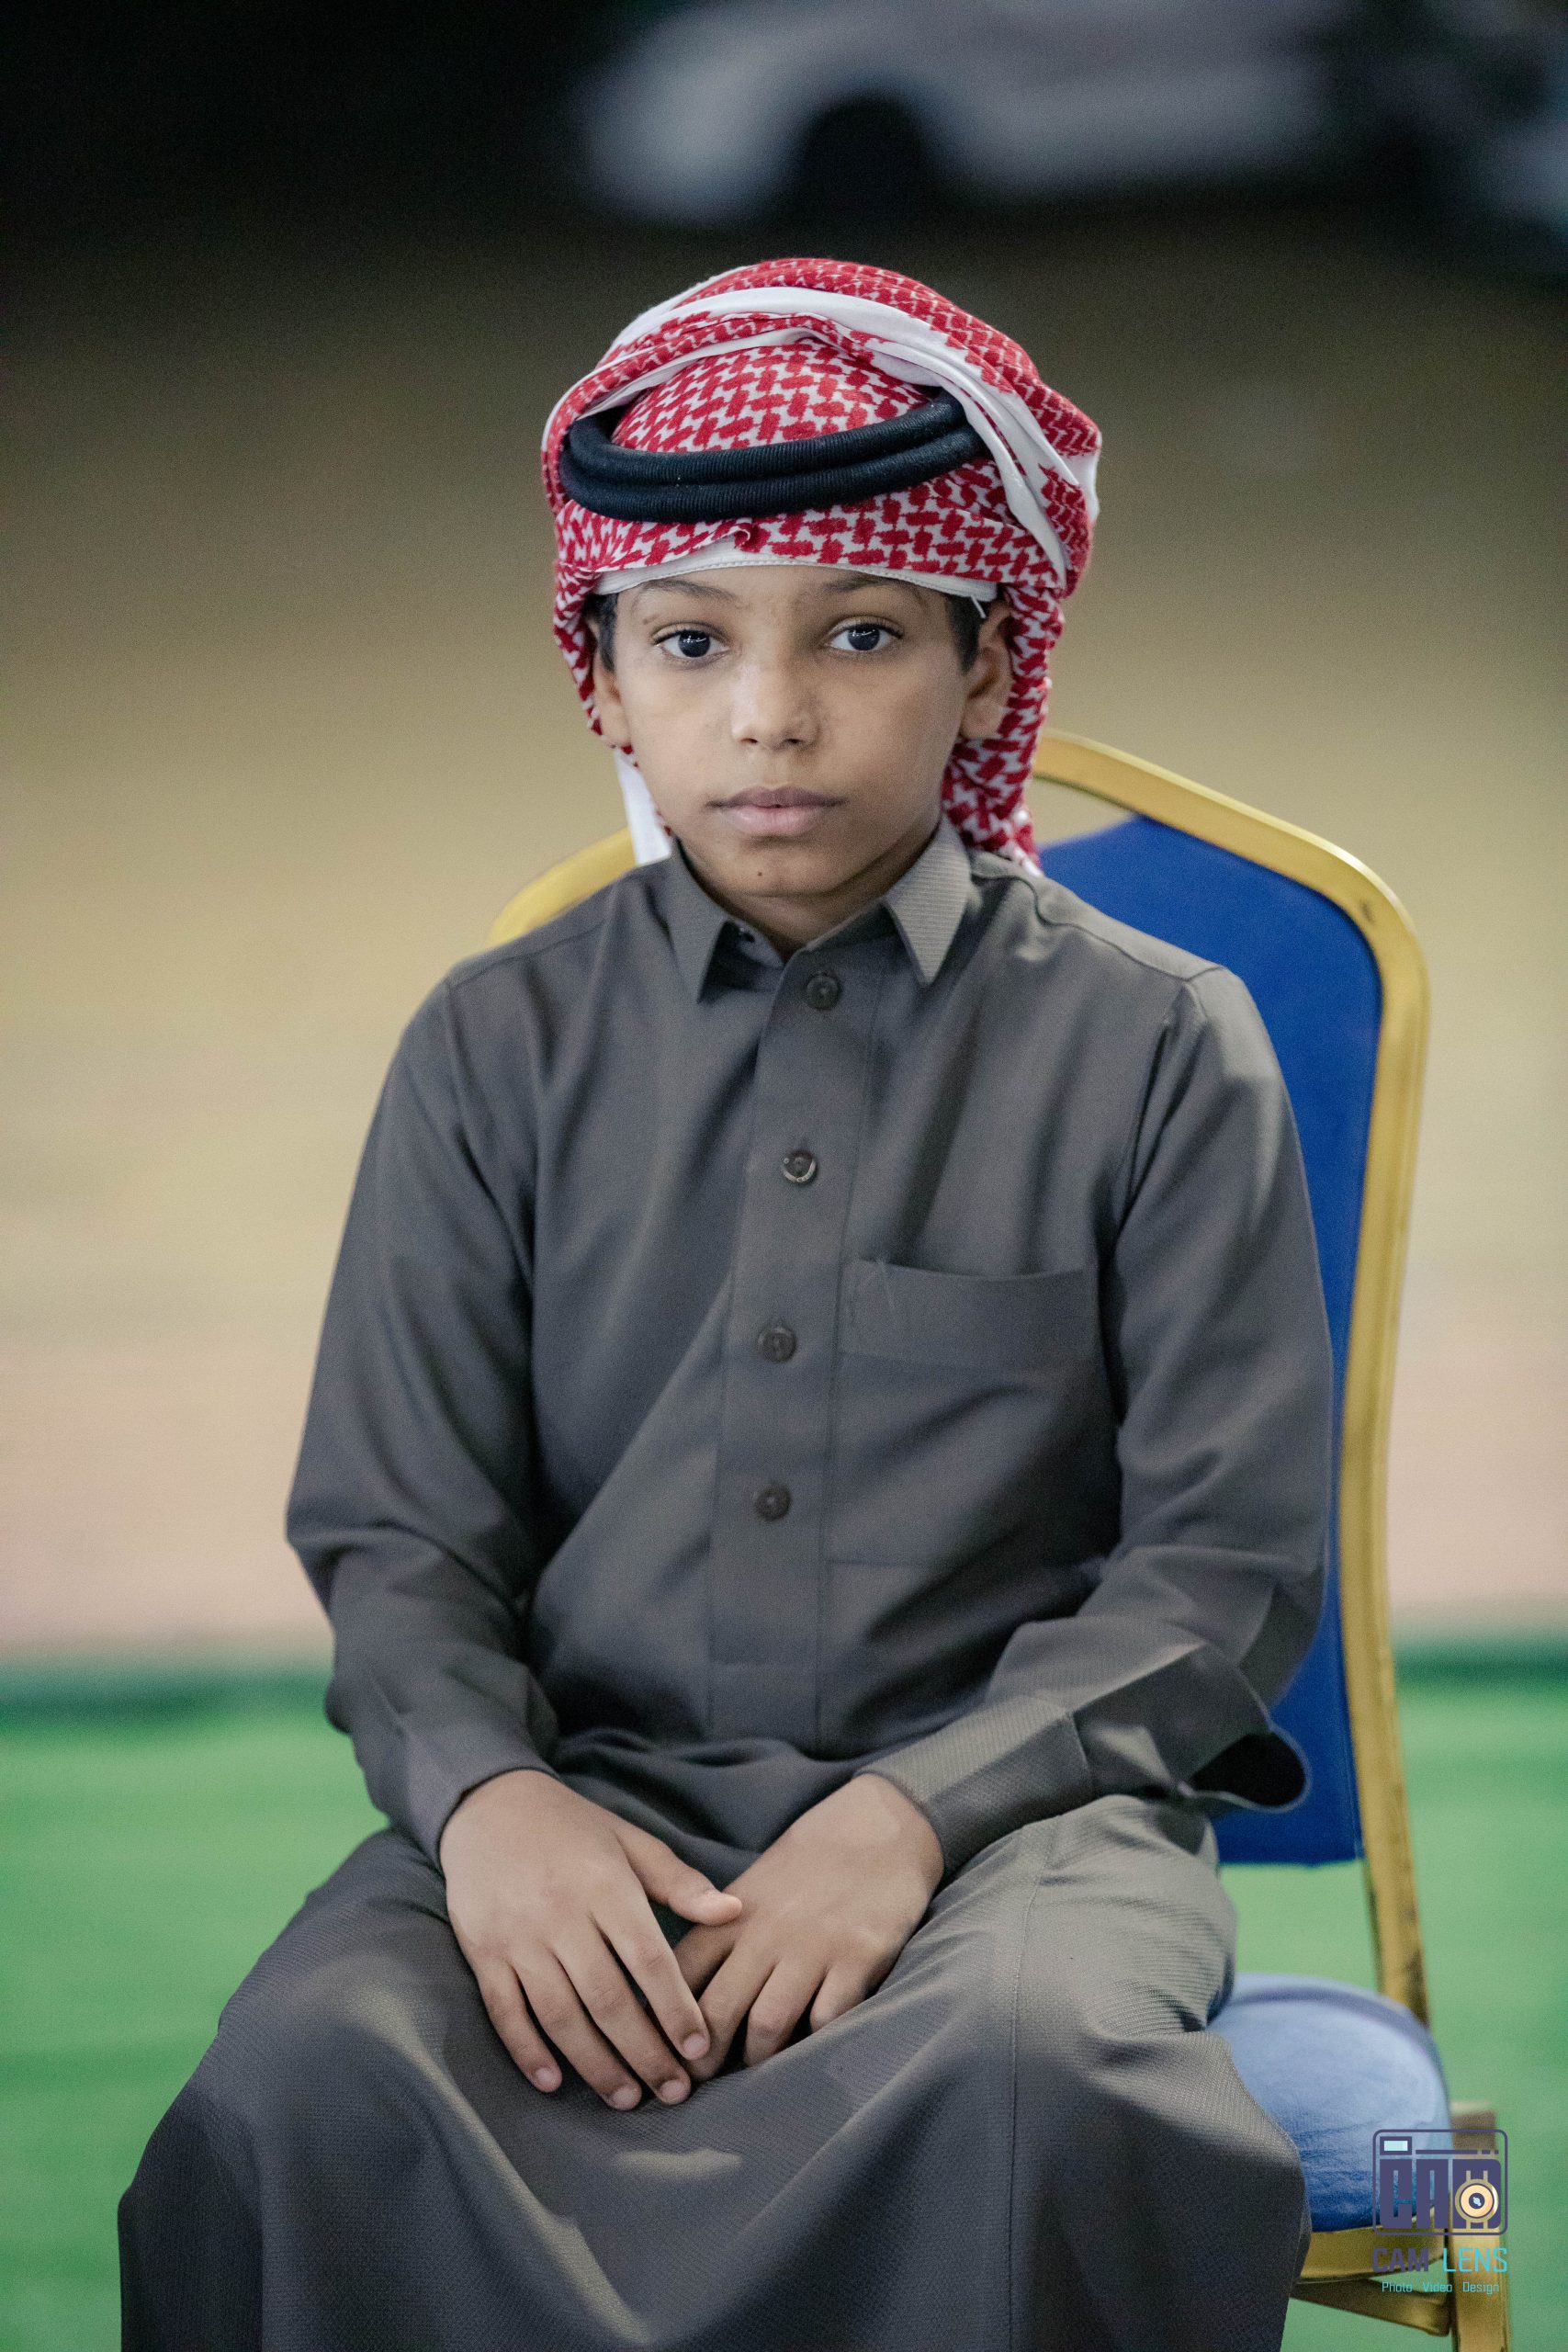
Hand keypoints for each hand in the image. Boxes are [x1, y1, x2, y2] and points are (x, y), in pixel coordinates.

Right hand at [439, 1769, 742, 2109]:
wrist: (489, 1804)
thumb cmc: (572, 1827)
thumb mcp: (630, 1842)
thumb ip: (680, 1883)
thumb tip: (736, 1912)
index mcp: (605, 1885)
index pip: (649, 1960)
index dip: (676, 2008)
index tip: (700, 2047)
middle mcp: (561, 1914)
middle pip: (608, 1999)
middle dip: (644, 2052)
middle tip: (673, 2092)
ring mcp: (518, 1937)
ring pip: (559, 2015)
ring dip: (594, 2064)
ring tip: (626, 2098)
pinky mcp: (482, 1952)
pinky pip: (505, 2011)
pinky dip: (527, 2051)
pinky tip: (553, 2083)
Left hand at [674, 1773, 942, 2078]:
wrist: (878, 1826)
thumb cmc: (809, 1862)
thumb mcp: (753, 1887)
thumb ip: (721, 1934)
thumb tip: (681, 1990)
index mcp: (732, 1915)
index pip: (683, 1973)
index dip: (664, 2019)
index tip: (658, 2051)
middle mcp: (766, 1933)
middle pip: (717, 2009)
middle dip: (701, 2059)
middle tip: (696, 2088)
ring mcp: (813, 1948)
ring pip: (768, 2024)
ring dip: (757, 2061)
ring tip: (754, 2081)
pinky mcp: (858, 1959)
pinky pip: (827, 2020)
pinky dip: (815, 2045)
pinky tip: (809, 2056)